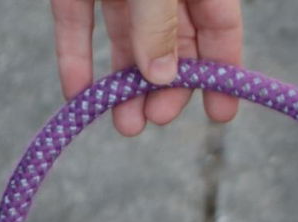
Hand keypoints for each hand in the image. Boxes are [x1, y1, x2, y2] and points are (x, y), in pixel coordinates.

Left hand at [52, 0, 243, 137]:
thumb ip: (159, 23)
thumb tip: (160, 76)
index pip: (220, 28)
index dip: (222, 71)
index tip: (218, 114)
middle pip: (172, 41)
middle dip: (165, 86)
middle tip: (157, 118)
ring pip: (124, 39)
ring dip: (123, 84)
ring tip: (125, 124)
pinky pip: (75, 21)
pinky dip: (76, 58)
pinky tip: (78, 95)